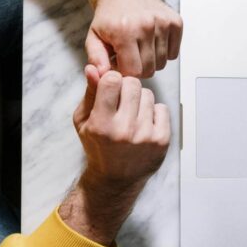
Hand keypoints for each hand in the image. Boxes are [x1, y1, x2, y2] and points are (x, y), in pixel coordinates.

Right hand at [58, 66, 170, 244]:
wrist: (116, 179)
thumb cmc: (97, 145)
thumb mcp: (83, 121)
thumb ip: (89, 93)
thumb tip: (93, 67)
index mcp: (101, 124)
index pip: (112, 80)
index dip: (111, 79)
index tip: (110, 87)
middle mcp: (124, 130)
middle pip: (133, 84)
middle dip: (126, 88)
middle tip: (121, 101)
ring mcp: (145, 136)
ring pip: (148, 94)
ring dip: (140, 100)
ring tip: (131, 115)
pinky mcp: (161, 140)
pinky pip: (162, 108)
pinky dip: (154, 112)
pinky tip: (143, 124)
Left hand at [85, 0, 182, 77]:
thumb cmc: (108, 15)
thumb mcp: (93, 37)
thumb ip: (96, 58)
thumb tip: (102, 75)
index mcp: (125, 32)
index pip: (134, 72)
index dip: (126, 72)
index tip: (120, 62)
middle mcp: (147, 26)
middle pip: (150, 69)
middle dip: (139, 68)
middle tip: (130, 56)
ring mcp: (163, 23)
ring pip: (162, 63)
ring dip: (151, 60)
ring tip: (140, 48)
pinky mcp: (175, 22)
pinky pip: (173, 53)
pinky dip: (164, 52)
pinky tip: (152, 42)